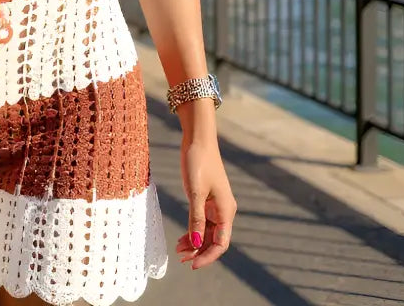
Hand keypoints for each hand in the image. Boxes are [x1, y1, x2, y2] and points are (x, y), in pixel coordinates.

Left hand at [176, 135, 236, 269]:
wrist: (198, 139)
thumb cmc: (198, 162)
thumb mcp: (195, 192)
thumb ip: (195, 219)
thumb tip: (196, 244)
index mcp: (226, 210)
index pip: (220, 243)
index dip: (207, 256)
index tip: (192, 264)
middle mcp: (224, 210)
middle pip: (214, 239)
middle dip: (198, 251)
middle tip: (180, 257)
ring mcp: (215, 204)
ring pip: (207, 231)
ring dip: (194, 242)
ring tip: (178, 249)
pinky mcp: (207, 198)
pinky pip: (202, 221)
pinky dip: (193, 230)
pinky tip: (182, 238)